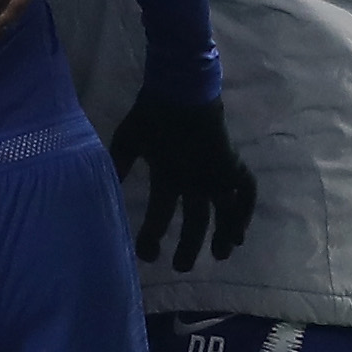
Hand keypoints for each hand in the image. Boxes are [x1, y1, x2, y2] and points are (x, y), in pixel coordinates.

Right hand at [110, 91, 256, 265]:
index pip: (161, 211)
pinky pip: (247, 190)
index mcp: (169, 176)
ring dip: (224, 234)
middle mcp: (194, 179)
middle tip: (182, 266)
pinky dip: (246, 211)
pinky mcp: (230, 162)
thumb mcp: (127, 141)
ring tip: (220, 255)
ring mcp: (214, 172)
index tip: (147, 255)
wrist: (178, 84)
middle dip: (189, 245)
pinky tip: (242, 231)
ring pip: (225, 210)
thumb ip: (117, 167)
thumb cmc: (152, 112)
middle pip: (196, 219)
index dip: (153, 235)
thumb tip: (105, 191)